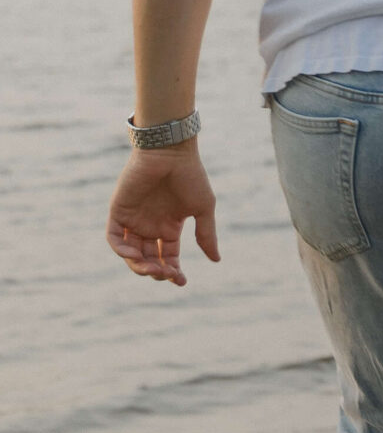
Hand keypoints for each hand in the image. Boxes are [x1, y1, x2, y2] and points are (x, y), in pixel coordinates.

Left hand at [106, 145, 220, 285]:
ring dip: (140, 266)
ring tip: (153, 269)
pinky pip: (115, 238)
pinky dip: (122, 251)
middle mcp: (150, 226)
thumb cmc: (190, 176)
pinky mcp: (119, 211)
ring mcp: (133, 220)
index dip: (173, 272)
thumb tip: (216, 260)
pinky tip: (135, 256)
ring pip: (131, 254)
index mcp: (169, 227)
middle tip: (167, 273)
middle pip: (149, 260)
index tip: (181, 281)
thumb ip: (206, 234)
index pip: (168, 257)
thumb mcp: (203, 209)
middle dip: (157, 272)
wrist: (170, 152)